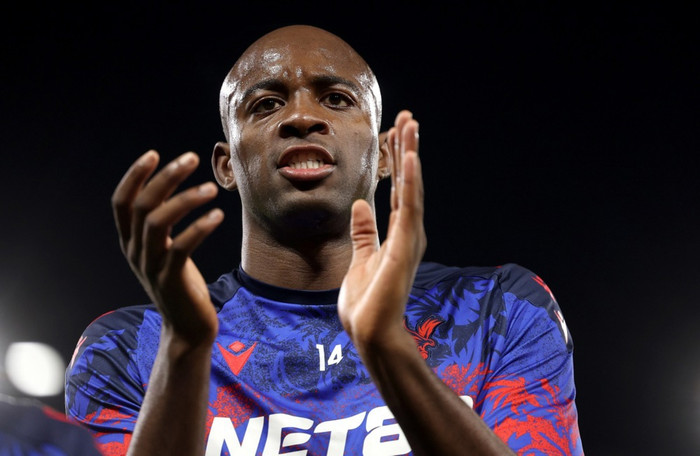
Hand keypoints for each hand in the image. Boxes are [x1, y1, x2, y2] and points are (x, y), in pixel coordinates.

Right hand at [111, 151, 223, 346]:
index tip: (153, 154)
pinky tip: (218, 215)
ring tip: (212, 187)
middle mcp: (135, 252)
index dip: (134, 176)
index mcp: (130, 242)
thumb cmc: (180, 284)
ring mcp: (151, 267)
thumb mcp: (164, 251)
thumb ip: (161, 224)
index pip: (121, 202)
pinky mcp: (172, 280)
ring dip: (186, 199)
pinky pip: (182, 248)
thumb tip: (170, 188)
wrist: (187, 329)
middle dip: (166, 177)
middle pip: (142, 205)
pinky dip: (200, 228)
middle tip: (192, 158)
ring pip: (158, 223)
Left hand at [338, 110, 424, 351]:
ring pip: (411, 188)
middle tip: (408, 118)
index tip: (395, 135)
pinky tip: (410, 158)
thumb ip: (363, 232)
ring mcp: (409, 239)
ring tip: (411, 126)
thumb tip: (360, 205)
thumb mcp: (360, 258)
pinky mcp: (405, 246)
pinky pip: (408, 208)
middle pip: (407, 183)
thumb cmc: (366, 303)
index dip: (396, 162)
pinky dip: (410, 182)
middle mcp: (407, 233)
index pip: (398, 191)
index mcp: (397, 235)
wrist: (369, 332)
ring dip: (410, 156)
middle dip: (406, 149)